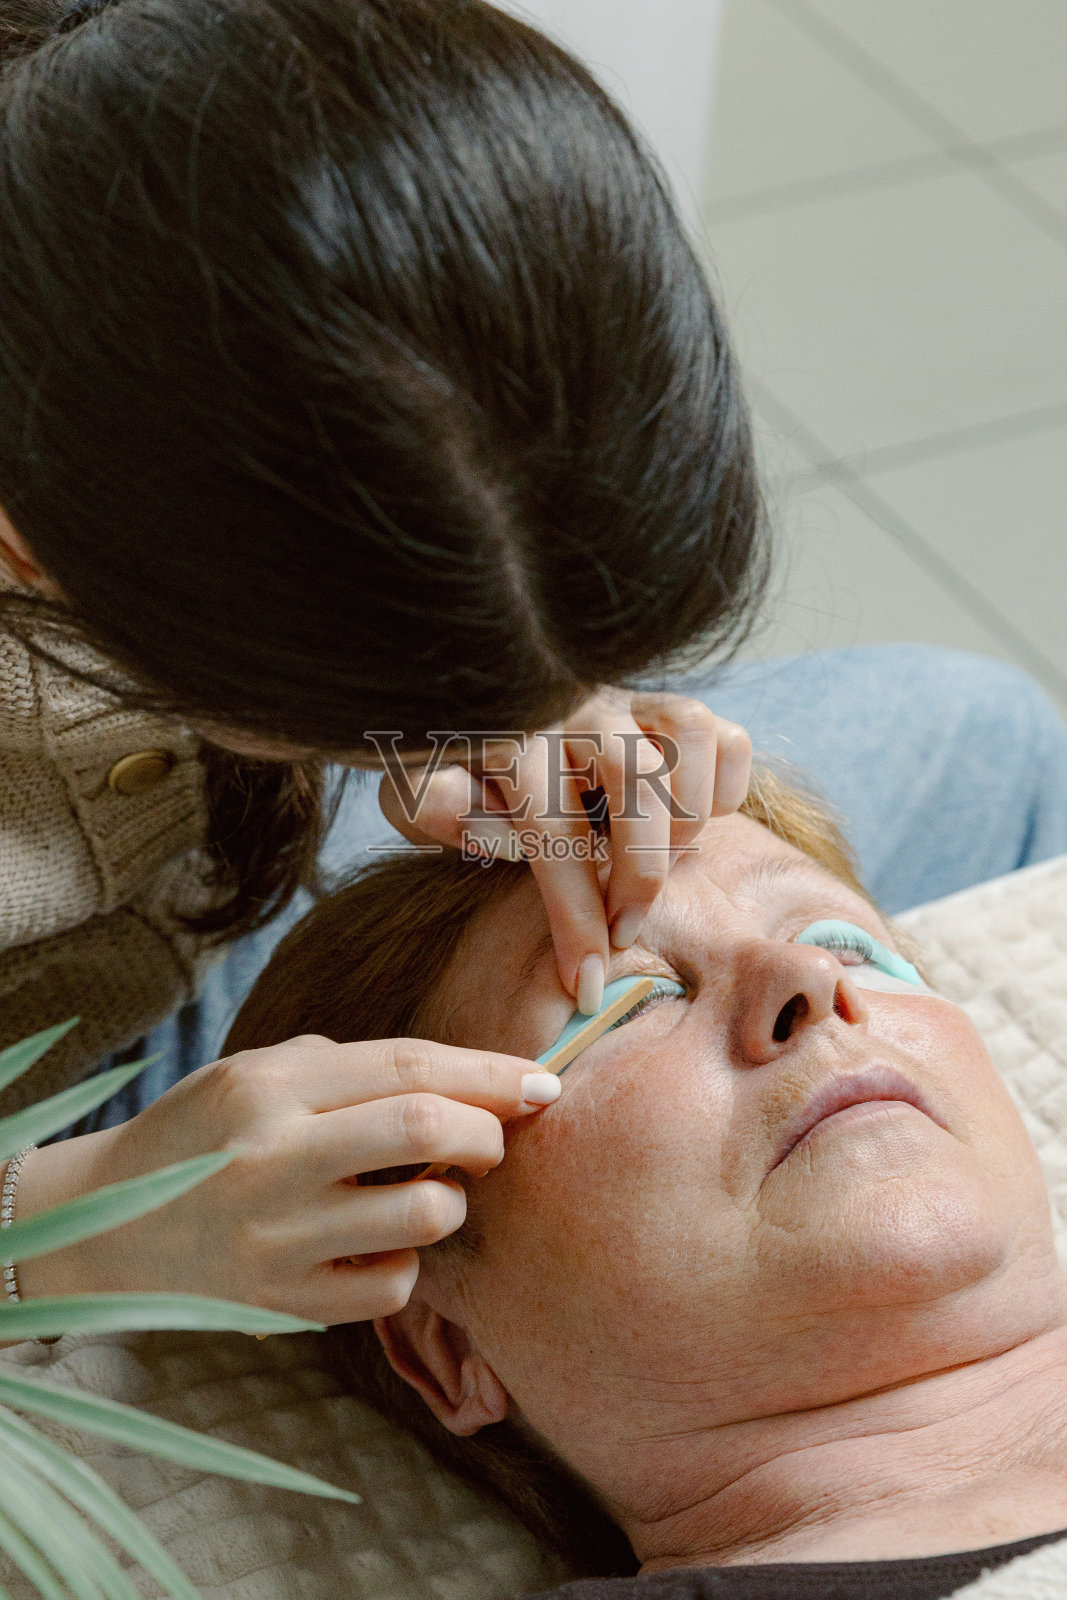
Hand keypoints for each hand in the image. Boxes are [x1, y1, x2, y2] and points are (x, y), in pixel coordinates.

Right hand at [14, 1036, 558, 1324]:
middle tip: (496, 1138)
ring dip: (452, 1198)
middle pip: (424, 1129)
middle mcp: (274, 1158)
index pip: (408, 1067)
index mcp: (272, 1087)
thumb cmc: (207, 1134)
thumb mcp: (261, 1074)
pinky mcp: (287, 1303)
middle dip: (488, 1131)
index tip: (543, 1081)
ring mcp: (279, 1238)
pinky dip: (410, 1261)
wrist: (111, 1225)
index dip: (490, 1073)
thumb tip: (473, 1079)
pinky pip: (395, 1284)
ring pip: (424, 1214)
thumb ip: (355, 1072)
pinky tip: (380, 1243)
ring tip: (427, 1189)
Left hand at [378, 689, 750, 1007]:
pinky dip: (725, 784)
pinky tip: (690, 823)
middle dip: (639, 871)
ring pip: (690, 732)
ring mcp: (629, 700)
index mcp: (512, 732)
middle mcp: (575, 706)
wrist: (479, 721)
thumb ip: (433, 802)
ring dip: (687, 814)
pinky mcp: (669, 708)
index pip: (552, 826)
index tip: (584, 981)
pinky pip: (724, 734)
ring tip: (664, 868)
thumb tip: (463, 814)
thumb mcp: (419, 790)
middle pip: (634, 775)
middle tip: (626, 933)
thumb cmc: (456, 775)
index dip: (574, 913)